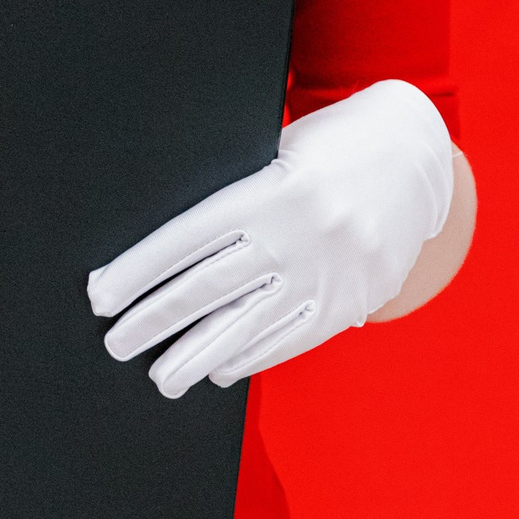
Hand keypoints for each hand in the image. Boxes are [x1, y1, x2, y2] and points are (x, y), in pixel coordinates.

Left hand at [87, 81, 452, 398]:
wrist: (416, 151)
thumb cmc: (334, 143)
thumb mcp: (281, 151)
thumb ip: (239, 197)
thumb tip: (171, 254)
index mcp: (274, 188)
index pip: (188, 239)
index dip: (139, 270)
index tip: (102, 294)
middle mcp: (299, 235)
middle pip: (209, 289)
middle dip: (155, 320)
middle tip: (117, 342)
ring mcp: (328, 275)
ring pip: (247, 327)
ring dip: (194, 356)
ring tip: (159, 375)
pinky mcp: (351, 301)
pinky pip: (290, 339)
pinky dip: (249, 358)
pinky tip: (218, 369)